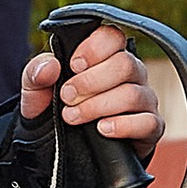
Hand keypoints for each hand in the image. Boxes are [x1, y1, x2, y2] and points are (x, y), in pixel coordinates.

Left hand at [40, 21, 162, 150]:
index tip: (72, 66)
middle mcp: (131, 74)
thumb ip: (36, 73)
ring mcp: (144, 100)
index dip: (93, 49)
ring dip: (98, 106)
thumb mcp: (36, 92)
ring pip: (133, 94)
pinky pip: (147, 122)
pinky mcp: (150, 127)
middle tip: (67, 97)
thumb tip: (50, 65)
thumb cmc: (54, 111)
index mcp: (107, 56)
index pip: (113, 37)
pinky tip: (102, 129)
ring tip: (73, 117)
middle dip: (90, 82)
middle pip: (125, 64)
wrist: (59, 150)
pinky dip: (122, 125)